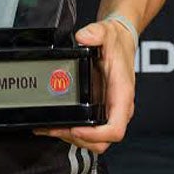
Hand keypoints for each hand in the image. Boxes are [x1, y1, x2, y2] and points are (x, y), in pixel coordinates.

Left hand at [34, 19, 135, 153]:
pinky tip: (56, 124)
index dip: (95, 135)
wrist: (121, 39)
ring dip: (72, 138)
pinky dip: (72, 130)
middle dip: (78, 139)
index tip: (76, 129)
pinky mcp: (100, 108)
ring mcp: (109, 110)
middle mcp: (118, 107)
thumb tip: (83, 37)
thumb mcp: (106, 32)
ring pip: (94, 140)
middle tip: (57, 129)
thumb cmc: (117, 41)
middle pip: (102, 141)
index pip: (115, 129)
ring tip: (51, 128)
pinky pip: (89, 128)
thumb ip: (95, 33)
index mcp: (121, 94)